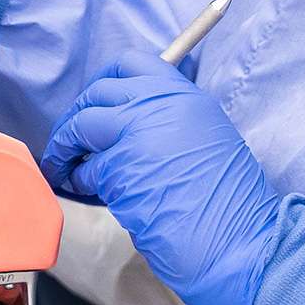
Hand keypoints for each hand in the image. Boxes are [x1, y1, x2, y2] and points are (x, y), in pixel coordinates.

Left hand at [39, 51, 281, 304]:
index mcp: (186, 95)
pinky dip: (79, 180)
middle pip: (98, 92)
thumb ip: (168, 121)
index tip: (92, 103)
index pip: (131, 64)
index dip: (104, 83)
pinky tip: (85, 191)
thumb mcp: (206, 139)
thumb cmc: (227, 203)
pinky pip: (87, 169)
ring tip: (63, 167)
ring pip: (83, 125)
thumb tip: (125, 123)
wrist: (241, 240)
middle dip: (76, 115)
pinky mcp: (122, 169)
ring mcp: (140, 133)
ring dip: (66, 147)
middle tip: (69, 140)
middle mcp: (162, 105)